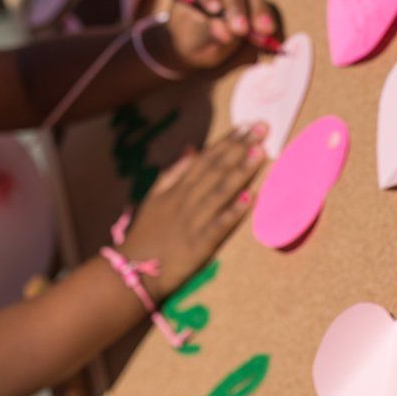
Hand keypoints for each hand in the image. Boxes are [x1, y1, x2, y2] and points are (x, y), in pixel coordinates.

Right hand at [118, 123, 268, 299]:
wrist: (133, 270)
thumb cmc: (147, 234)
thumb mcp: (155, 197)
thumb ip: (174, 173)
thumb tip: (192, 148)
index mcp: (178, 188)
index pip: (206, 159)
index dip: (227, 141)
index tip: (247, 125)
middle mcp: (187, 200)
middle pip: (217, 169)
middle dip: (240, 147)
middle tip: (262, 127)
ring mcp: (195, 221)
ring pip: (221, 191)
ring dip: (241, 171)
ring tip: (260, 152)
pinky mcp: (201, 244)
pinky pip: (220, 225)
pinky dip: (235, 211)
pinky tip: (252, 197)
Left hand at [157, 0, 281, 72]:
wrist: (203, 49)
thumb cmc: (192, 42)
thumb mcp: (193, 41)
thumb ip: (208, 33)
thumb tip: (226, 31)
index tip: (214, 10)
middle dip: (237, 8)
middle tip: (241, 29)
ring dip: (258, 13)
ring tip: (264, 33)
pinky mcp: (256, 4)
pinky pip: (266, 8)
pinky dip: (270, 23)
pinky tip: (275, 39)